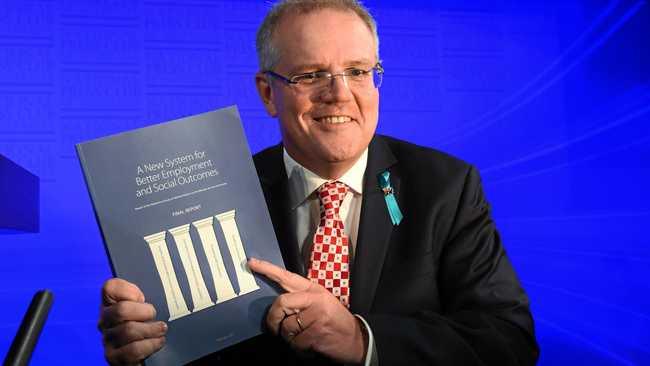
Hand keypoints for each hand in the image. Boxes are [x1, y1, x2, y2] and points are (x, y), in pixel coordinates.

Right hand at [98, 278, 166, 364]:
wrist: (141, 353)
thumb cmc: (144, 324)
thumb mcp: (142, 306)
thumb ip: (140, 297)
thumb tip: (139, 297)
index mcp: (109, 304)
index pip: (109, 287)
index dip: (128, 290)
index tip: (141, 298)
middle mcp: (104, 321)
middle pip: (121, 310)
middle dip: (145, 311)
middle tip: (154, 315)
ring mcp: (107, 340)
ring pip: (129, 330)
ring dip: (151, 329)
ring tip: (161, 329)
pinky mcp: (114, 357)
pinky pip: (134, 349)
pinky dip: (151, 344)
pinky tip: (158, 341)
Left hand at [248, 258, 366, 362]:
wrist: (357, 340)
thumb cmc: (336, 321)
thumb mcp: (323, 302)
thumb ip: (301, 300)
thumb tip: (277, 305)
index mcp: (314, 290)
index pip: (287, 276)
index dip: (268, 269)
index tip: (252, 263)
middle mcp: (315, 299)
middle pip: (281, 302)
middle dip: (273, 318)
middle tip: (274, 328)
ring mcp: (317, 316)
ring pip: (286, 327)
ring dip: (289, 338)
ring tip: (302, 338)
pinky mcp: (317, 333)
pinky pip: (295, 342)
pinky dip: (299, 348)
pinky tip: (309, 346)